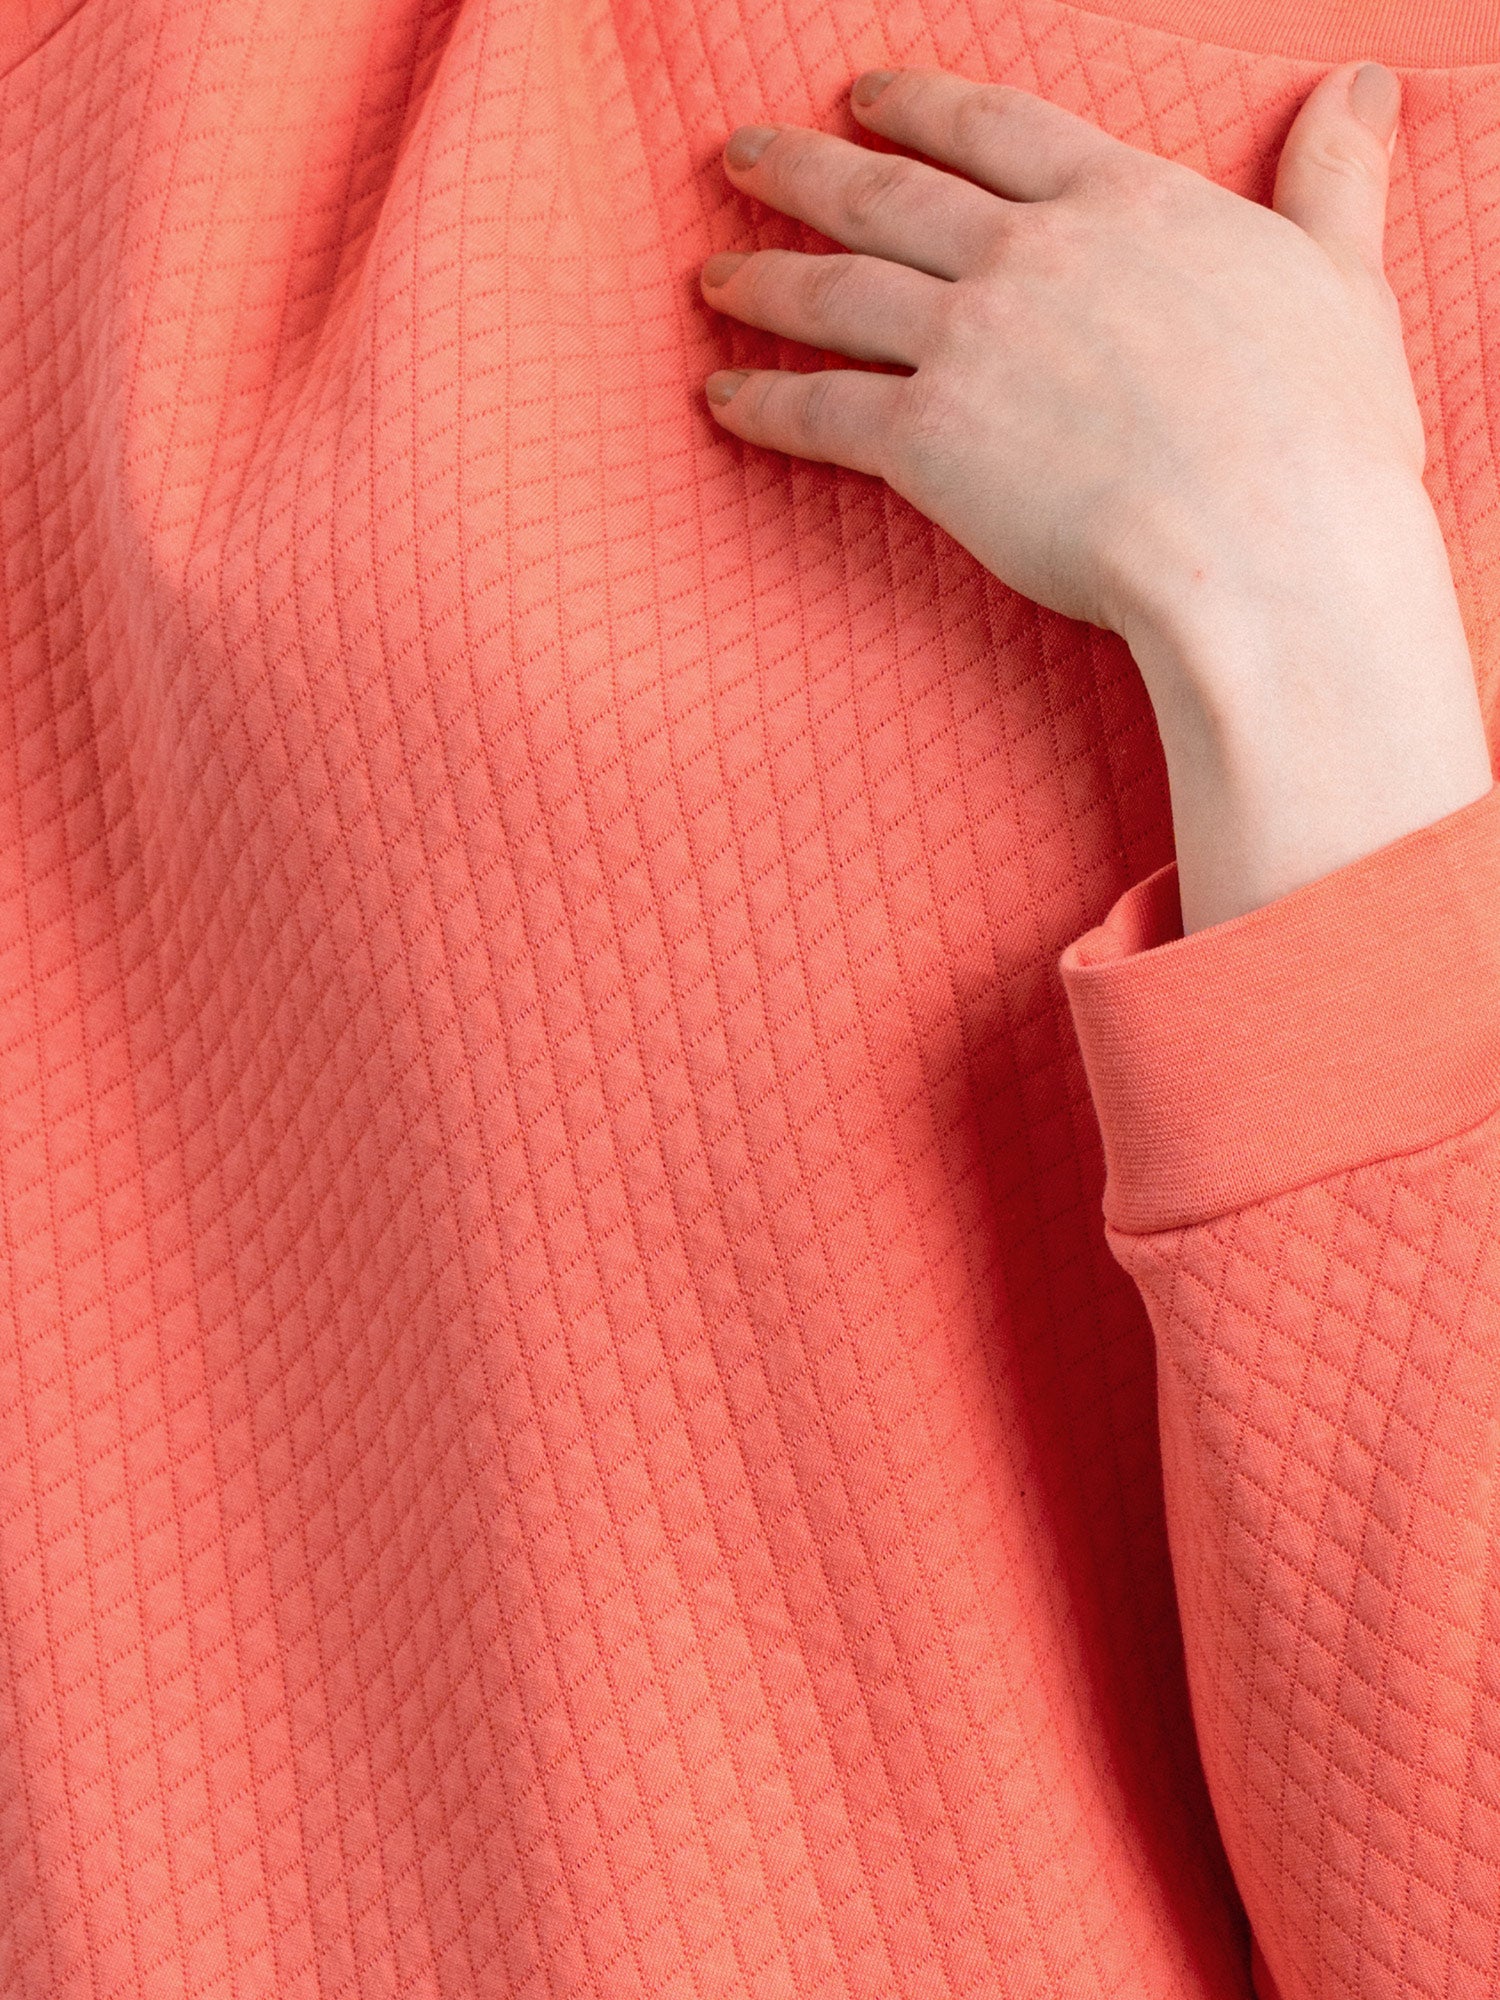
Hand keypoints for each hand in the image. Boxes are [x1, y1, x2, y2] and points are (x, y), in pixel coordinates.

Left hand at [699, 62, 1420, 647]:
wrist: (1264, 545)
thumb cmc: (1319, 431)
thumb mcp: (1341, 278)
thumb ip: (1332, 179)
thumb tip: (1367, 81)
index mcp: (1121, 202)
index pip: (993, 127)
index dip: (917, 104)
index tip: (862, 93)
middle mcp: (1028, 254)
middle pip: (887, 194)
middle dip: (803, 169)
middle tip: (740, 154)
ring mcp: (970, 342)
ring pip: (836, 294)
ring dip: (762, 279)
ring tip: (711, 274)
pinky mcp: (929, 442)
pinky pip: (822, 412)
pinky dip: (762, 403)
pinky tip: (718, 397)